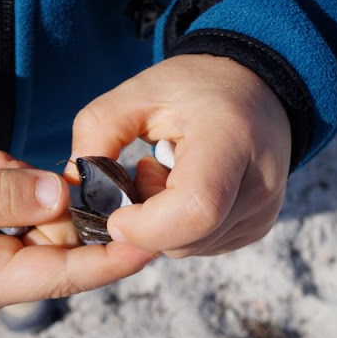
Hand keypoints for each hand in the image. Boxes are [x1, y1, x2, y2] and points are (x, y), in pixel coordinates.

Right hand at [0, 152, 154, 310]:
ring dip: (40, 194)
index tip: (151, 237)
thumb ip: (1, 196)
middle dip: (73, 208)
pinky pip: (27, 219)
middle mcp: (3, 280)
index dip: (112, 259)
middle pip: (65, 249)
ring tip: (0, 165)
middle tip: (61, 168)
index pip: (68, 276)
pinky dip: (22, 192)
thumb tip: (60, 193)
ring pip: (48, 229)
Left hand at [66, 54, 291, 256]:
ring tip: (166, 174)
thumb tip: (74, 183)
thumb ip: (97, 131)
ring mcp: (261, 211)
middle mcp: (258, 183)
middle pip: (184, 238)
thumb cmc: (193, 89)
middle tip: (143, 172)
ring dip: (160, 225)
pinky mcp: (256, 226)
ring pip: (187, 248)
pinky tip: (182, 190)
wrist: (254, 89)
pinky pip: (200, 246)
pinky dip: (178, 228)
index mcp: (230, 140)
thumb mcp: (138, 92)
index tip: (116, 214)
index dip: (145, 226)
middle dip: (144, 222)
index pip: (195, 209)